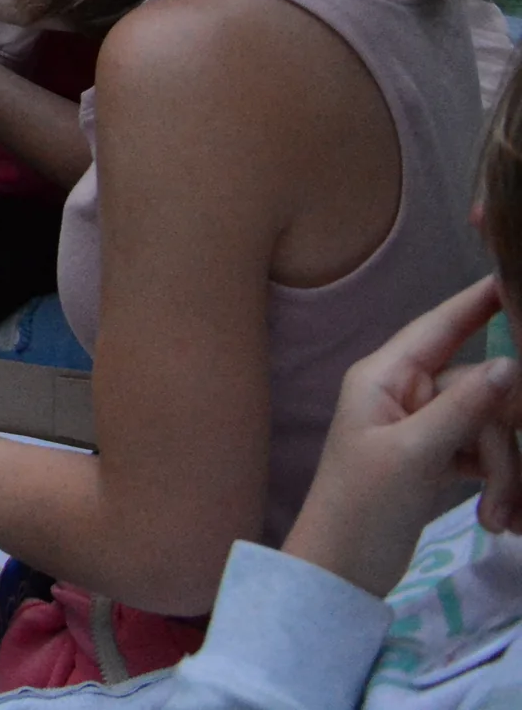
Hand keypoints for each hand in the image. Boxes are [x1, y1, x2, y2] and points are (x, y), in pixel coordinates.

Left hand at [283, 278, 521, 595]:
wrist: (340, 570)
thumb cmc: (363, 508)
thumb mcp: (413, 456)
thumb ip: (463, 409)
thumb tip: (509, 365)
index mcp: (383, 378)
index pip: (439, 328)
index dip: (476, 302)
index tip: (510, 274)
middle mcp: (403, 392)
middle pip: (481, 391)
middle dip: (504, 444)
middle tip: (509, 502)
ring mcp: (421, 425)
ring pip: (490, 428)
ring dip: (504, 475)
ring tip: (500, 522)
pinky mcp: (436, 457)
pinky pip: (484, 454)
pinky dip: (498, 485)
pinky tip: (500, 520)